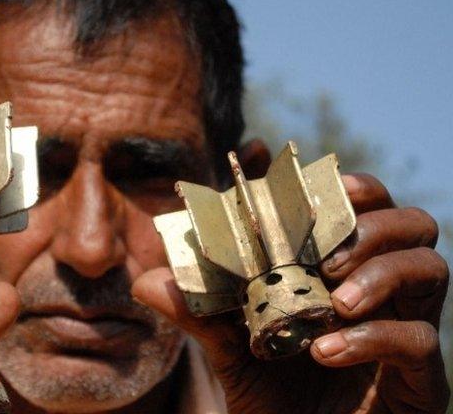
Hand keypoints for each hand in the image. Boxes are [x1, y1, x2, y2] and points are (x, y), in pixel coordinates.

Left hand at [133, 174, 449, 412]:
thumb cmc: (273, 397)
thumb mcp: (229, 351)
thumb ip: (200, 313)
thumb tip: (147, 280)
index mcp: (343, 272)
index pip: (361, 208)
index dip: (344, 185)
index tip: (321, 180)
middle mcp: (382, 292)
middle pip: (411, 224)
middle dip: (371, 225)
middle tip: (325, 254)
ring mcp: (408, 329)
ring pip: (430, 266)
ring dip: (380, 272)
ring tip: (333, 301)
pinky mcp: (422, 376)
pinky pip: (420, 338)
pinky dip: (372, 337)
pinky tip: (325, 352)